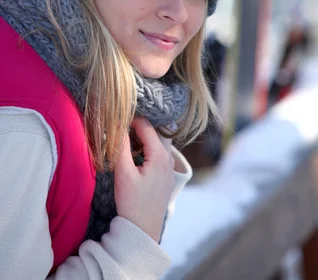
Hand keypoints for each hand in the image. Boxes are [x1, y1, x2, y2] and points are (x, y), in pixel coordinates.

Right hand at [114, 117, 174, 242]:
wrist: (143, 231)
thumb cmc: (132, 203)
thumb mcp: (123, 173)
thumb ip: (121, 147)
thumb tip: (118, 126)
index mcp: (160, 155)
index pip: (146, 126)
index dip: (131, 119)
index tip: (117, 117)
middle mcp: (168, 158)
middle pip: (153, 133)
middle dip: (138, 128)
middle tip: (120, 127)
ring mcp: (169, 167)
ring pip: (156, 143)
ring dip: (142, 139)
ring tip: (125, 139)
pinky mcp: (166, 176)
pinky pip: (158, 154)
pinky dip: (147, 149)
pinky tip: (134, 155)